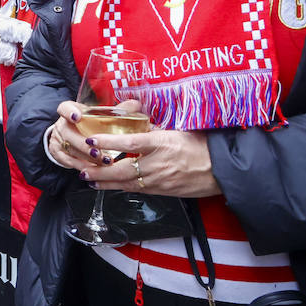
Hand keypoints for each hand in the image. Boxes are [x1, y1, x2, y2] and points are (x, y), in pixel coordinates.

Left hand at [50, 100, 220, 197]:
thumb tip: (134, 113)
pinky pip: (139, 190)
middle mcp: (159, 164)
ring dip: (106, 182)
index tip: (92, 140)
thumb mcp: (179, 129)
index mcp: (162, 143)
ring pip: (127, 184)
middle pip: (122, 170)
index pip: (130, 143)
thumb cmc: (202, 145)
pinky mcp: (164, 192)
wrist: (223, 170)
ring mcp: (161, 181)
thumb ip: (154, 126)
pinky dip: (122, 188)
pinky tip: (110, 186)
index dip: (109, 142)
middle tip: (82, 169)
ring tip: (89, 179)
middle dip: (99, 171)